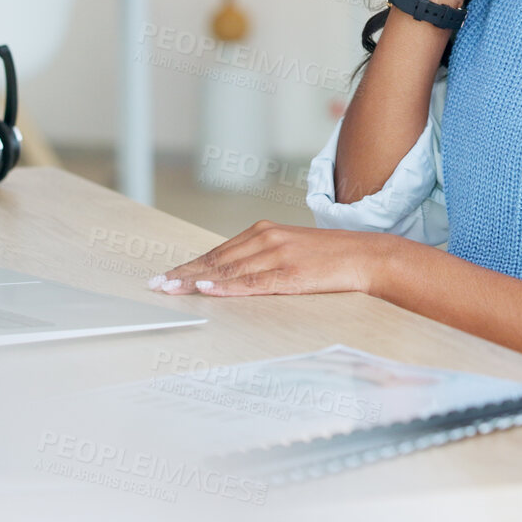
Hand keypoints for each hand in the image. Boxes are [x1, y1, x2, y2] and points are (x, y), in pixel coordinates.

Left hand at [146, 220, 395, 296]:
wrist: (365, 256)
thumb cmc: (328, 258)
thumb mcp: (289, 252)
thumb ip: (261, 259)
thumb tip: (231, 275)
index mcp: (263, 232)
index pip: (217, 252)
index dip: (189, 266)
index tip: (165, 277)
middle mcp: (266, 238)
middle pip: (216, 260)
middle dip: (183, 274)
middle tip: (156, 285)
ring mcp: (277, 255)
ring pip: (228, 270)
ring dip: (196, 281)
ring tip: (171, 289)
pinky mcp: (290, 273)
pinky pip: (252, 282)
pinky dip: (227, 286)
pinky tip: (208, 289)